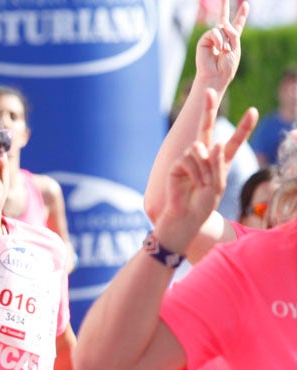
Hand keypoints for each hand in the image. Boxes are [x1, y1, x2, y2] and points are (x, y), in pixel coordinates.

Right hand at [153, 90, 255, 250]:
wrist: (185, 217)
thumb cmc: (204, 203)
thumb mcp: (219, 184)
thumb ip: (219, 162)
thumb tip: (214, 142)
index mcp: (220, 160)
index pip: (233, 140)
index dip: (243, 127)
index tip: (253, 111)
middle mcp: (204, 156)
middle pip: (206, 127)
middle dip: (208, 108)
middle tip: (209, 90)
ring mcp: (189, 158)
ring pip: (199, 148)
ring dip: (205, 167)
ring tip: (204, 184)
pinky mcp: (177, 164)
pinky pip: (189, 159)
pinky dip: (195, 172)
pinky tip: (194, 184)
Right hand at [194, 0, 247, 89]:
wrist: (216, 76)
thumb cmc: (226, 66)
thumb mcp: (235, 47)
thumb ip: (232, 33)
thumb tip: (221, 25)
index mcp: (232, 39)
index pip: (237, 25)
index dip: (241, 15)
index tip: (245, 5)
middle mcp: (222, 37)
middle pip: (223, 19)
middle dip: (224, 7)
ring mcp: (212, 38)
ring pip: (222, 28)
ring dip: (226, 40)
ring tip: (224, 51)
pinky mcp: (204, 41)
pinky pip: (214, 32)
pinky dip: (219, 40)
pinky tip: (219, 49)